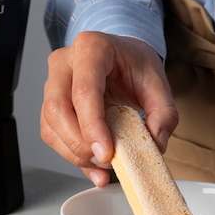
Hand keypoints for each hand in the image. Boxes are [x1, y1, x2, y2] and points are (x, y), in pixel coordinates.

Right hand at [41, 32, 177, 184]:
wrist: (123, 59)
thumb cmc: (135, 65)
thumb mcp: (159, 84)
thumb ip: (164, 114)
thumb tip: (157, 144)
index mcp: (92, 48)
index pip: (84, 90)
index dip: (92, 125)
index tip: (106, 153)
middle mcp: (65, 62)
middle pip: (58, 108)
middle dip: (80, 143)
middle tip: (106, 160)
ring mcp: (53, 82)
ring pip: (50, 124)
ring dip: (75, 153)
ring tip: (103, 163)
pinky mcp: (50, 104)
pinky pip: (52, 134)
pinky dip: (71, 155)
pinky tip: (93, 166)